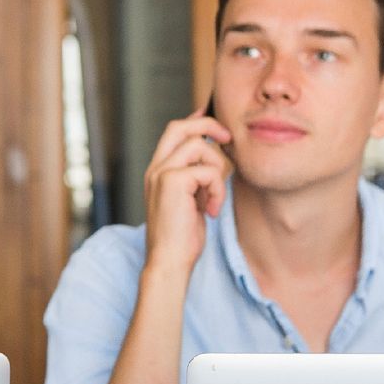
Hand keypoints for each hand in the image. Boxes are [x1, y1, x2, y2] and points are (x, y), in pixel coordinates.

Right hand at [141, 108, 234, 282]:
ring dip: (217, 170)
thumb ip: (196, 179)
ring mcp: (161, 173)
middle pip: (180, 127)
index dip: (196, 121)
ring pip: (199, 146)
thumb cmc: (181, 238)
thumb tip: (215, 158)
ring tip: (214, 198)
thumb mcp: (190, 201)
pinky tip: (211, 210)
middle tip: (228, 139)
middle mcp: (155, 168)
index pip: (174, 132)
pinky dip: (217, 190)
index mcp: (158, 171)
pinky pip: (207, 171)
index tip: (217, 124)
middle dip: (208, 125)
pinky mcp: (172, 182)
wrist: (168, 262)